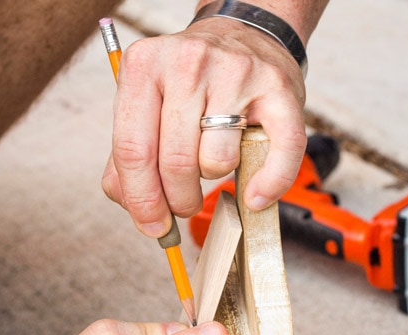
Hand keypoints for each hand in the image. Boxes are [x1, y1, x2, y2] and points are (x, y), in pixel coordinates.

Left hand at [102, 18, 306, 236]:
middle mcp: (188, 62)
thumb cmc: (190, 84)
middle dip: (179, 202)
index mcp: (143, 67)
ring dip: (215, 179)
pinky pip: (279, 154)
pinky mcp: (278, 88)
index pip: (133, 151)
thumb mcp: (147, 106)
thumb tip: (135, 209)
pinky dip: (268, 185)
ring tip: (213, 160)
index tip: (152, 227)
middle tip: (184, 207)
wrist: (244, 35)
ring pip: (217, 162)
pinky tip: (255, 195)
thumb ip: (128, 158)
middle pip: (175, 163)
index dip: (142, 200)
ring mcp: (236, 73)